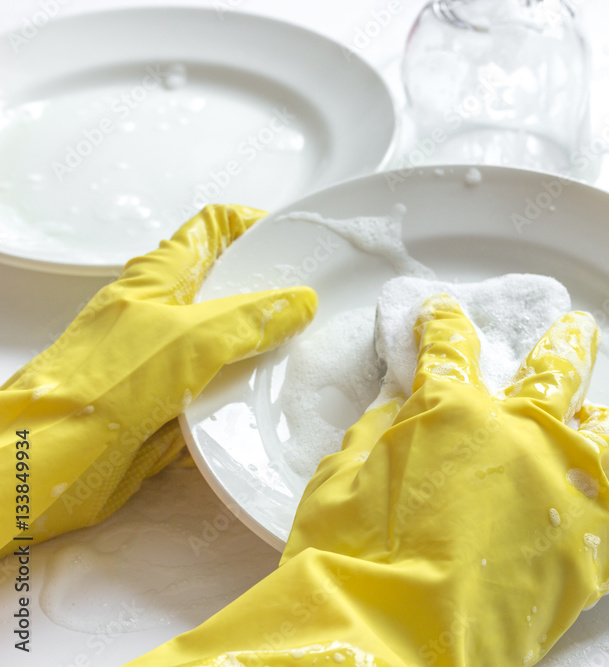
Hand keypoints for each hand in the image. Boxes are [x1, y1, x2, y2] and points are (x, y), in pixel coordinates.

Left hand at [0, 205, 316, 553]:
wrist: (55, 458)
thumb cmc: (105, 384)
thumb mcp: (191, 337)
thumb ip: (251, 317)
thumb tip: (299, 302)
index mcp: (159, 277)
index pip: (212, 229)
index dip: (252, 225)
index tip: (295, 239)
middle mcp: (163, 313)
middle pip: (226, 289)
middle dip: (270, 293)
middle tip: (318, 303)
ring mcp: (165, 360)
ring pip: (227, 345)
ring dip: (263, 351)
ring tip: (310, 352)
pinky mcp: (169, 404)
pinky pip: (219, 392)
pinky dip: (245, 396)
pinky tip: (276, 401)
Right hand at [128, 295, 608, 666]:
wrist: (390, 645)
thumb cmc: (351, 561)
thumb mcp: (340, 478)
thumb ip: (378, 433)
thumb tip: (399, 413)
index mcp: (454, 410)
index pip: (450, 345)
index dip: (444, 323)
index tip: (443, 313)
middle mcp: (521, 437)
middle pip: (557, 368)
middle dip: (564, 341)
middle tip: (575, 328)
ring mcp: (563, 493)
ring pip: (607, 436)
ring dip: (598, 422)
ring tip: (596, 419)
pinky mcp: (588, 554)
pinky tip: (604, 497)